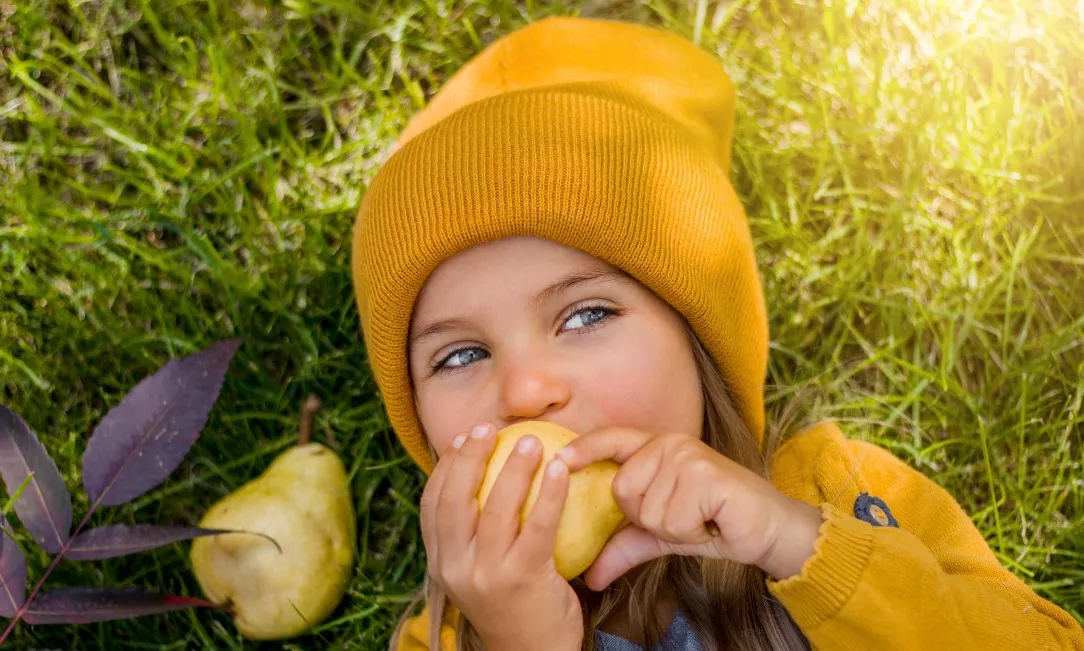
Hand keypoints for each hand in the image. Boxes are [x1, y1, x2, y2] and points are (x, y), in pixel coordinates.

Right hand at [420, 423, 583, 650]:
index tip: (462, 438)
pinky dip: (549, 494)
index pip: (431, 505)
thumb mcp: (479, 571)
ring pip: (496, 510)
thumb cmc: (513, 604)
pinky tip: (559, 470)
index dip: (445, 467)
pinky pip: (538, 527)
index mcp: (440, 563)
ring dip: (513, 468)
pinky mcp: (522, 579)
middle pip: (455, 501)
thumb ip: (475, 534)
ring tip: (530, 442)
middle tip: (488, 428)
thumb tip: (485, 475)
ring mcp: (486, 575)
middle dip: (469, 458)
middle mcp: (455, 568)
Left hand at [556, 427, 822, 589]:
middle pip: (622, 490)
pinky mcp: (705, 473)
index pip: (612, 439)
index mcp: (656, 448)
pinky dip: (691, 532)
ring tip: (700, 520)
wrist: (767, 530)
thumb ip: (625, 546)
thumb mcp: (662, 535)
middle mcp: (670, 444)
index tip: (558, 460)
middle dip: (648, 518)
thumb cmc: (714, 524)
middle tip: (684, 517)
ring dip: (674, 528)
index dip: (584, 448)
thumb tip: (589, 577)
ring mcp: (687, 455)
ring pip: (648, 510)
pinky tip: (711, 522)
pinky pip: (672, 518)